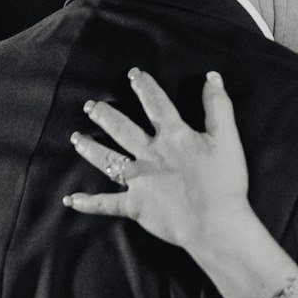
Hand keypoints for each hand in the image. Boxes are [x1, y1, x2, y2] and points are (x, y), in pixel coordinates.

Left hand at [65, 68, 250, 256]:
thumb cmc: (224, 182)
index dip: (145, 86)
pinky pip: (106, 204)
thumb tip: (212, 76)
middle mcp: (149, 154)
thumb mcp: (227, 138)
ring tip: (75, 138)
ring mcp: (139, 180)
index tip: (133, 74)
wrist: (214, 223)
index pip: (156, 104)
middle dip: (105, 115)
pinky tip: (70, 199)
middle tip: (90, 106)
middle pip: (122, 129)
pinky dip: (88, 203)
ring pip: (108, 160)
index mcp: (173, 136)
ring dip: (90, 149)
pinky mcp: (135, 206)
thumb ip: (219, 106)